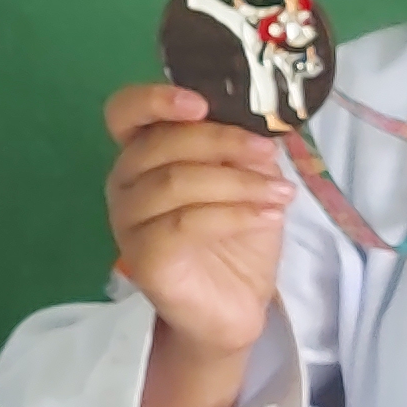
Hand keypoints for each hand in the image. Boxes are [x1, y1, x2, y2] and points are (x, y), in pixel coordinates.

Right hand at [102, 83, 290, 362]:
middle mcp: (125, 183)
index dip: (155, 100)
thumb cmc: (236, 238)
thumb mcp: (247, 180)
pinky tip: (269, 217)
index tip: (200, 103)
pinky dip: (233, 214)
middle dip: (222, 142)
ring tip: (282, 194)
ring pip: (175, 183)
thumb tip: (260, 123)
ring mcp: (128, 222)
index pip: (125, 113)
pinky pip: (185, 224)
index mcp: (143, 155)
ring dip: (238, 182)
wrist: (233, 307)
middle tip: (270, 154)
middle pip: (160, 144)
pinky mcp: (143, 258)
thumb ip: (242, 148)